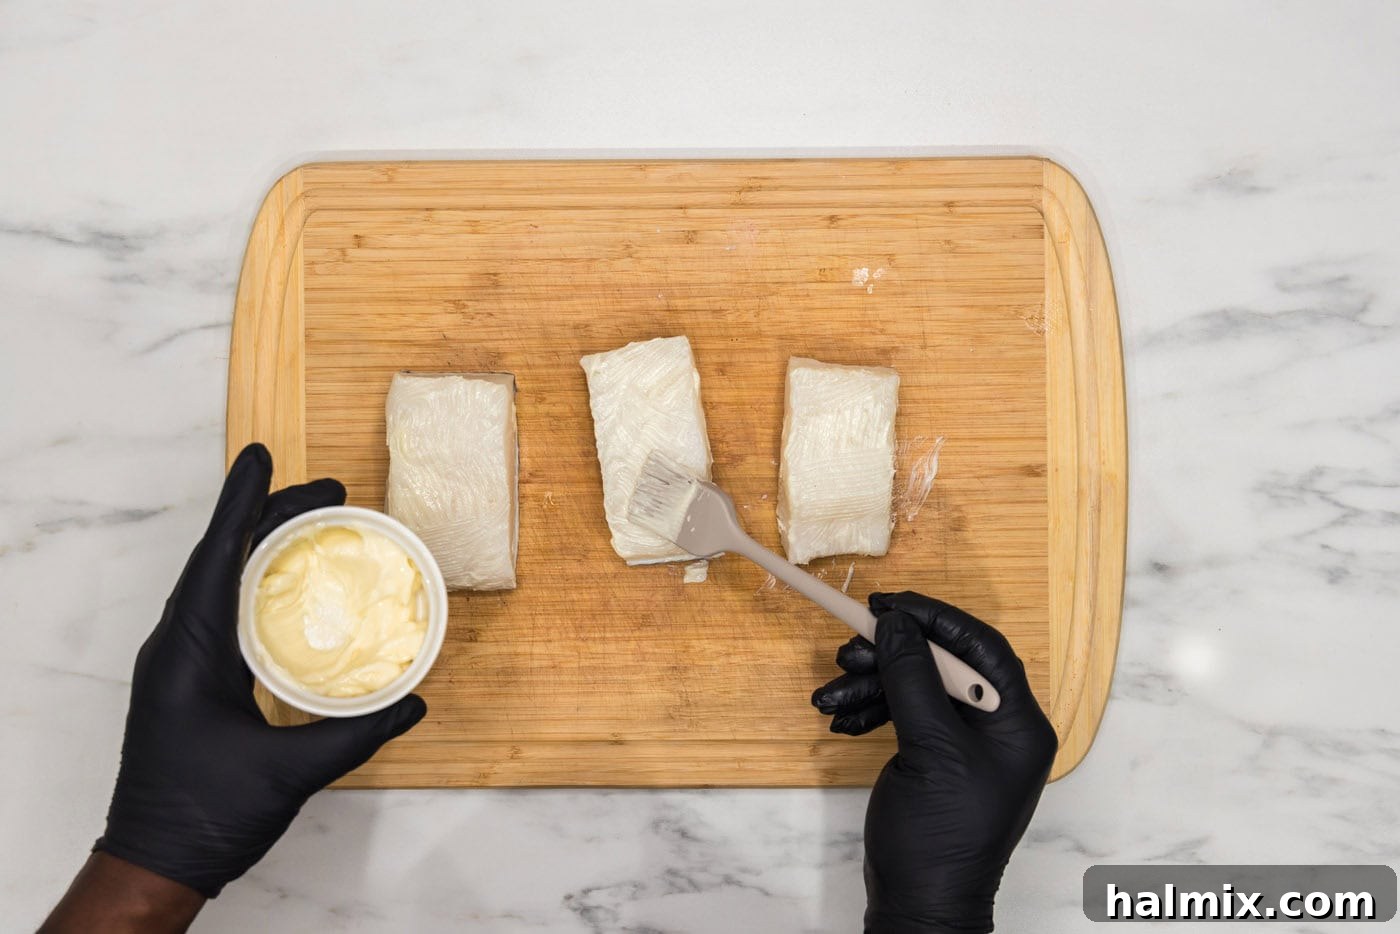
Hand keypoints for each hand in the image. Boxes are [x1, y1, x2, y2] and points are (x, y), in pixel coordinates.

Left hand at [92, 444, 426, 898]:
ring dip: (263, 545)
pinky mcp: (193, 680)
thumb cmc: (205, 815)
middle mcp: (178, 646)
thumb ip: (355, 733)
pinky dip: (259, 584)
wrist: (155, 862)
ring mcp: (182, 662)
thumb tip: (413, 701)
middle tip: (327, 490)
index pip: (217, 559)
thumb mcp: (288, 773)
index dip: (241, 504)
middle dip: (269, 515)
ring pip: (222, 582)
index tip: (260, 456)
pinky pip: (226, 612)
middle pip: (222, 559)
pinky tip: (293, 585)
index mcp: (189, 652)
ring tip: (313, 520)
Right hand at [812, 592, 1057, 933]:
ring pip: (917, 687)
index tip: (889, 604)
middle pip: (943, 664)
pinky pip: (904, 714)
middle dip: (892, 655)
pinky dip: (872, 711)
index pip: (982, 647)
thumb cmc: (940, 839)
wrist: (920, 906)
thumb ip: (912, 680)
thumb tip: (896, 624)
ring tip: (830, 695)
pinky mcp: (935, 757)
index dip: (936, 618)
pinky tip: (842, 720)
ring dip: (871, 684)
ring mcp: (966, 744)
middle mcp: (998, 728)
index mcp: (1017, 723)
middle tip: (848, 648)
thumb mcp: (929, 750)